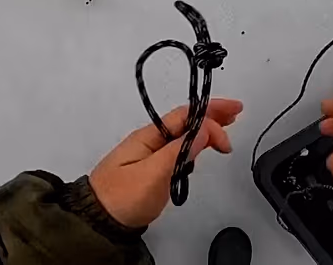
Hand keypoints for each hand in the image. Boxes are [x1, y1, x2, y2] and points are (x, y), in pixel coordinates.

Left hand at [90, 98, 242, 227]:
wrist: (97, 222)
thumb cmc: (120, 199)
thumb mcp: (153, 173)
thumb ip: (180, 152)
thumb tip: (203, 131)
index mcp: (149, 136)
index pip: (186, 116)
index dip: (211, 113)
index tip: (231, 121)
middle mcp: (150, 141)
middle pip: (185, 120)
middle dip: (211, 114)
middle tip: (235, 111)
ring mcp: (149, 154)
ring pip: (183, 134)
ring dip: (205, 129)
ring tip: (224, 127)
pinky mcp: (150, 169)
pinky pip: (177, 149)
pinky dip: (194, 145)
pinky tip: (201, 149)